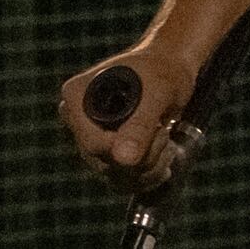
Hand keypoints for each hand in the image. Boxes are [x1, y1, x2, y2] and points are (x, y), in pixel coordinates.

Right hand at [62, 43, 198, 199]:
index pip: (92, 143)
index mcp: (78, 98)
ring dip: (149, 169)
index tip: (159, 132)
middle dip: (144, 157)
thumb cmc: (164, 72)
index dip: (126, 149)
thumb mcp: (157, 93)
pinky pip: (123, 179)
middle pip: (104, 163)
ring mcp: (92, 138)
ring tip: (168, 144)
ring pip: (115, 176)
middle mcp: (78, 120)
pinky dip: (148, 175)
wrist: (172, 69)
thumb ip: (140, 125)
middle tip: (166, 134)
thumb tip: (123, 159)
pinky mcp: (108, 151)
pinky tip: (165, 158)